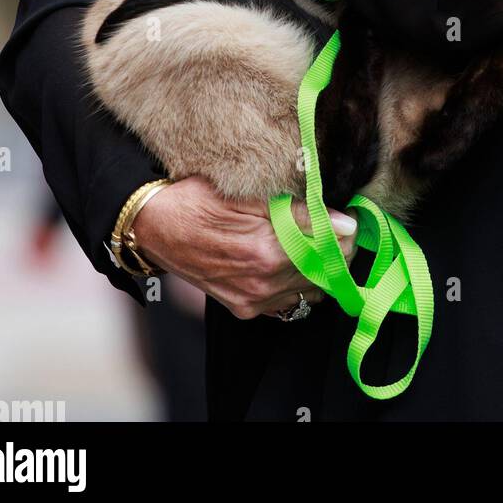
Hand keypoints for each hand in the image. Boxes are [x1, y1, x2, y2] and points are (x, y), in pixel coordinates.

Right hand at [132, 176, 358, 319]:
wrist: (154, 225)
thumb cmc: (197, 199)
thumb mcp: (249, 193)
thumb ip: (300, 210)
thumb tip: (343, 220)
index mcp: (268, 252)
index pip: (337, 247)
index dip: (348, 226)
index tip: (348, 211)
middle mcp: (264, 284)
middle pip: (331, 270)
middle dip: (340, 246)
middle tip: (336, 221)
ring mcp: (254, 301)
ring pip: (314, 290)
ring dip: (323, 266)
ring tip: (316, 239)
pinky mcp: (245, 308)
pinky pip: (290, 303)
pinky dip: (300, 284)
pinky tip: (293, 261)